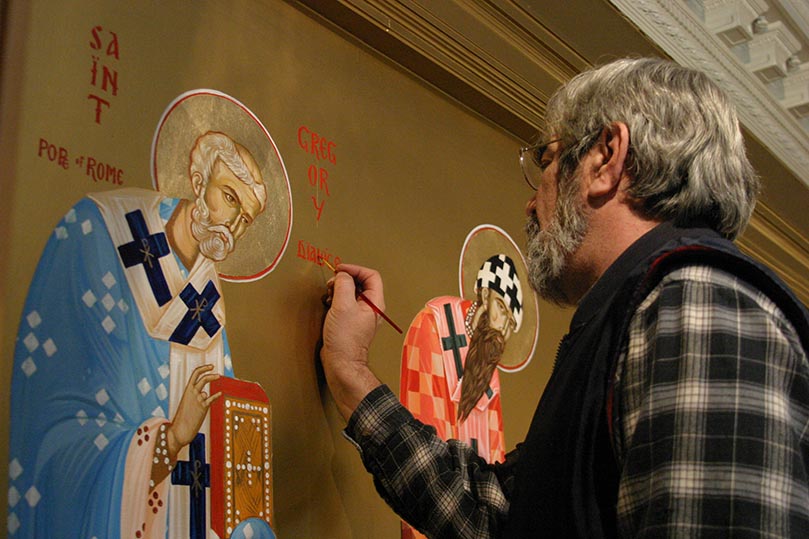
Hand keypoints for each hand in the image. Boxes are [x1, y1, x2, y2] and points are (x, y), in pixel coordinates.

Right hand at [167, 364, 221, 459]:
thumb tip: (205, 393)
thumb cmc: (183, 418)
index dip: (203, 368)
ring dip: (212, 378)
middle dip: (208, 371)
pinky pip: (212, 398)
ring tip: (218, 376)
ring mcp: (197, 399)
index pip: (194, 375)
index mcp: (186, 392)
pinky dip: (216, 395)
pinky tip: (220, 393)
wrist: (179, 431)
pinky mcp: (203, 407)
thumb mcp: (187, 404)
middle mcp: (192, 393)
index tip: (210, 366)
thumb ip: (195, 397)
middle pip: (201, 377)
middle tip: (214, 367)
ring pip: (205, 384)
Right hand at [320, 263, 383, 419]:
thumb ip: (343, 285)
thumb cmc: (345, 338)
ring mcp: (361, 316)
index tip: (340, 270)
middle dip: (345, 279)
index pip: (371, 276)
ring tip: (329, 294)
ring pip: (352, 293)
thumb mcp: (342, 305)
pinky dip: (336, 299)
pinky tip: (328, 304)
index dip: (355, 269)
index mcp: (375, 303)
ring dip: (339, 289)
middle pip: (361, 283)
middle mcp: (371, 308)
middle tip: (331, 283)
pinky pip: (345, 304)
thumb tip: (342, 275)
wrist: (341, 362)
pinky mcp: (351, 322)